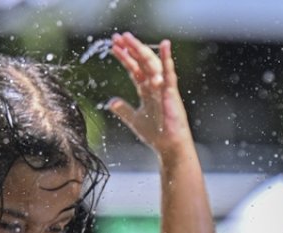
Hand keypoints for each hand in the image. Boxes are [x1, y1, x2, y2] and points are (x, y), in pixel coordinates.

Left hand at [106, 33, 191, 156]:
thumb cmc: (157, 134)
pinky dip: (167, 58)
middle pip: (141, 62)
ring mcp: (164, 87)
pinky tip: (165, 45)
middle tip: (118, 36)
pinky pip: (169, 73)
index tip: (113, 46)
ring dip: (140, 50)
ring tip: (129, 38)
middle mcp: (156, 85)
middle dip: (130, 48)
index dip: (124, 57)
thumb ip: (124, 110)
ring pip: (151, 63)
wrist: (169, 146)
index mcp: (147, 89)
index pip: (134, 68)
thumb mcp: (134, 120)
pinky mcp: (172, 92)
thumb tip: (111, 102)